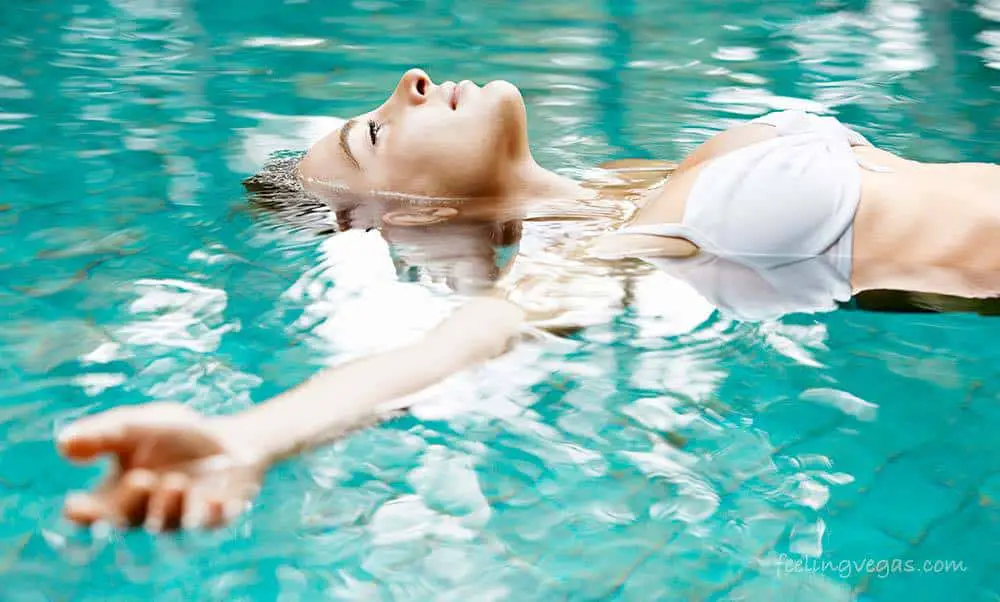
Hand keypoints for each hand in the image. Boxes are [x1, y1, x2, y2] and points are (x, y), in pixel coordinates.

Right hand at [57, 402, 265, 531]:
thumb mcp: (137, 425)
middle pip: (129, 519)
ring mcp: (182, 517)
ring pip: (170, 523)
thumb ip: (104, 434)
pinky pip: (214, 520)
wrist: (226, 439)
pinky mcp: (217, 516)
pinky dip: (215, 513)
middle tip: (141, 479)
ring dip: (170, 506)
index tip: (75, 506)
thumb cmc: (171, 435)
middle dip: (131, 503)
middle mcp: (146, 512)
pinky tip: (218, 502)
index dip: (84, 514)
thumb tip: (64, 445)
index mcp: (117, 495)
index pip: (93, 512)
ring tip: (175, 482)